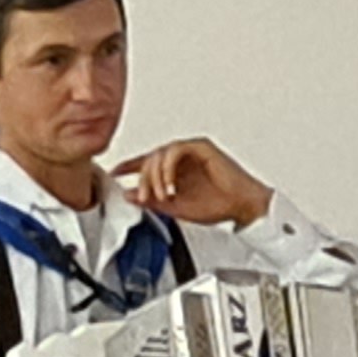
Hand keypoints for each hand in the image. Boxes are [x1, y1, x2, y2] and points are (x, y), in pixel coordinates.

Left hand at [112, 139, 272, 228]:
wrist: (243, 206)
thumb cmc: (219, 206)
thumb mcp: (177, 209)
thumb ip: (152, 202)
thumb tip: (129, 196)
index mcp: (175, 170)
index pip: (145, 163)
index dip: (127, 166)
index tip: (114, 173)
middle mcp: (181, 159)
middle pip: (149, 159)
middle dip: (143, 180)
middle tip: (145, 197)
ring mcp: (191, 152)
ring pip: (159, 154)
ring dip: (155, 176)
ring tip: (163, 194)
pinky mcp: (201, 147)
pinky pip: (175, 151)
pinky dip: (169, 168)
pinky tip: (171, 184)